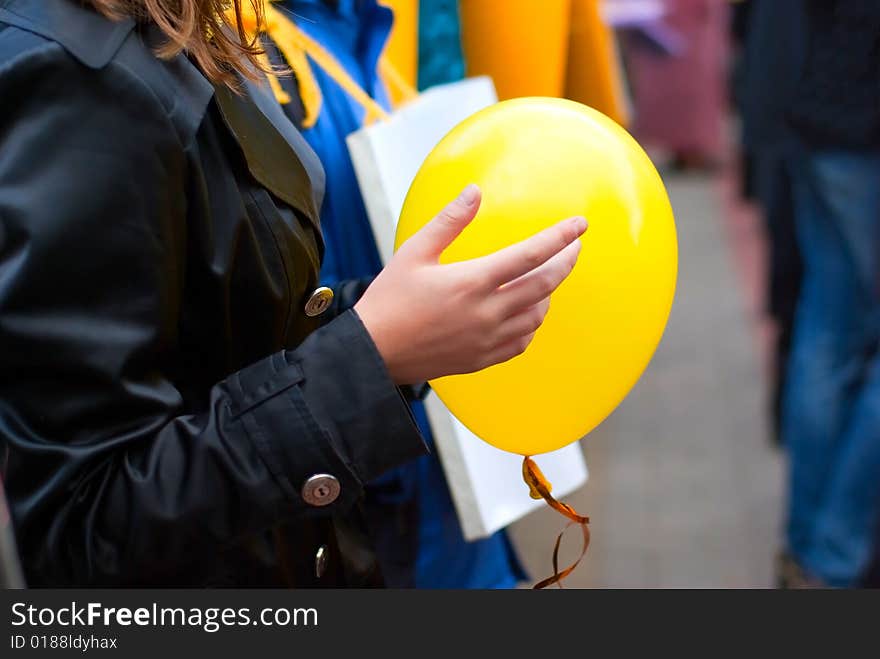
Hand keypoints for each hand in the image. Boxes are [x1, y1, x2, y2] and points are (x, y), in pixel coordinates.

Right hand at [355, 184, 585, 384]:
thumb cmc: (390, 299)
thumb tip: (474, 192)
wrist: (374, 352)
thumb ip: (449, 221)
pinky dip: (532, 323)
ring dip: (549, 293)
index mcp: (472, 281)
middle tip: (575, 247)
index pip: (531, 255)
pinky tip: (527, 311)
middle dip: (566, 262)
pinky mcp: (483, 358)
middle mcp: (487, 312)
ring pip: (538, 314)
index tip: (579, 225)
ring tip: (546, 276)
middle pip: (546, 285)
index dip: (560, 237)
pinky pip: (522, 341)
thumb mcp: (414, 252)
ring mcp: (487, 338)